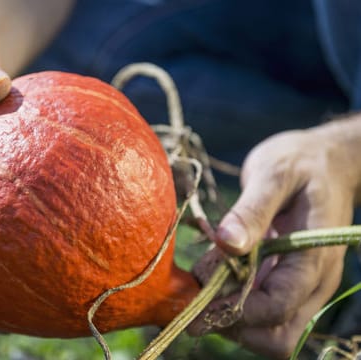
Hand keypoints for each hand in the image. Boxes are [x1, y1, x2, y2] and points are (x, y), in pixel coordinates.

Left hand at [188, 127, 356, 358]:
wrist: (323, 160)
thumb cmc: (301, 162)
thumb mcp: (275, 175)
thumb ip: (252, 210)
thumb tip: (227, 243)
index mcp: (313, 257)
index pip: (278, 306)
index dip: (235, 310)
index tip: (196, 300)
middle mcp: (312, 282)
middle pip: (276, 336)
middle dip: (232, 324)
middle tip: (194, 299)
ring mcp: (300, 284)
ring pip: (267, 330)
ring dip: (229, 316)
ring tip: (200, 283)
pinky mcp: (285, 279)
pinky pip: (261, 309)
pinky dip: (233, 302)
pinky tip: (210, 276)